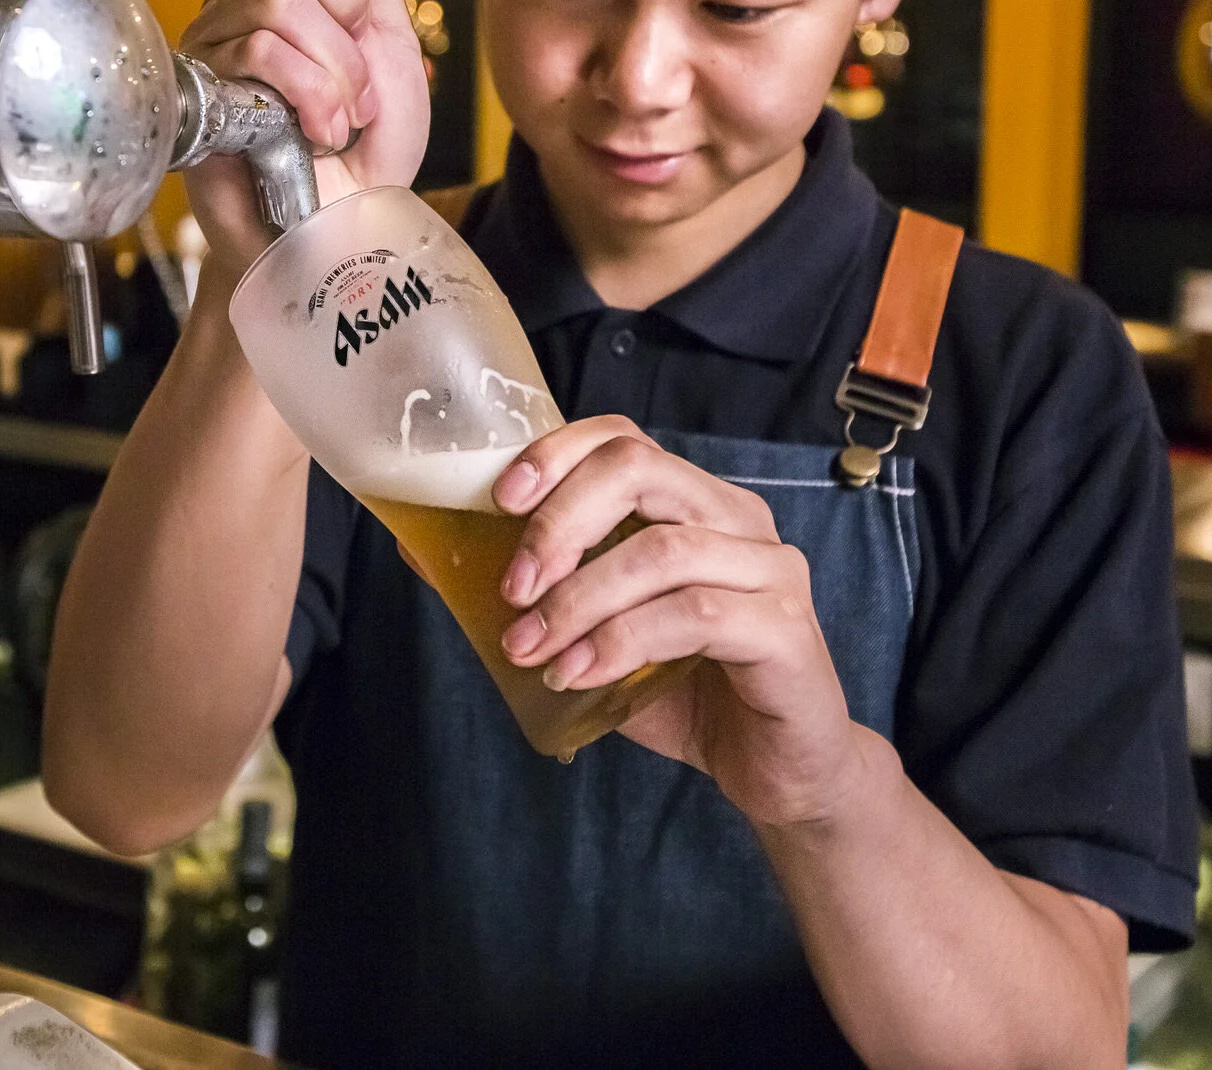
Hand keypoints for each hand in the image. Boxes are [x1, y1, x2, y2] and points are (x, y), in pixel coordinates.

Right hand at [180, 0, 426, 282]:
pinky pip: (258, 57)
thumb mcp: (387, 35)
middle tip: (356, 55)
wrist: (346, 228)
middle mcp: (233, 4)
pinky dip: (311, 97)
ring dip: (335, 69)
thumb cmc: (364, 146)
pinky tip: (315, 133)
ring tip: (343, 116)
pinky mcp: (200, 98)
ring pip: (275, 4)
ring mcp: (211, 50)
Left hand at [491, 417, 866, 827]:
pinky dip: (620, 643)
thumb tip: (425, 552)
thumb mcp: (596, 635)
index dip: (556, 456)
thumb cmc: (687, 695)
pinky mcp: (786, 629)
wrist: (777, 773)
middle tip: (513, 588)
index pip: (623, 439)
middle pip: (640, 470)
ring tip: (531, 649)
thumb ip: (535, 592)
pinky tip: (579, 676)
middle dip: (559, 522)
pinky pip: (693, 617)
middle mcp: (739, 519)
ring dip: (580, 600)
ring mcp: (770, 570)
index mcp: (694, 503)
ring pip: (661, 550)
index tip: (498, 502)